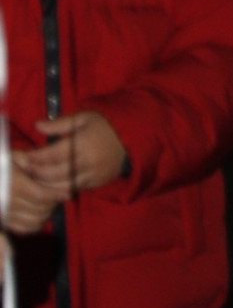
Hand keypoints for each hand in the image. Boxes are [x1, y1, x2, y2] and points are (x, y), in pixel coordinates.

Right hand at [2, 158, 57, 235]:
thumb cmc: (1, 165)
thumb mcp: (14, 157)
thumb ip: (29, 161)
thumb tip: (47, 168)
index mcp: (14, 184)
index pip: (41, 195)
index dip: (56, 195)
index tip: (67, 193)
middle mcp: (9, 201)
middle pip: (40, 209)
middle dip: (53, 204)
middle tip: (61, 197)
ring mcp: (6, 213)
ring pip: (34, 221)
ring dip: (46, 214)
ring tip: (52, 204)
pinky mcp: (3, 221)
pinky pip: (24, 228)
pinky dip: (36, 224)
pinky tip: (41, 214)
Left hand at [14, 112, 128, 208]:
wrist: (131, 137)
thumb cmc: (105, 124)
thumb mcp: (84, 117)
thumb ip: (59, 123)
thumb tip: (36, 125)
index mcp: (82, 142)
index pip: (51, 155)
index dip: (35, 157)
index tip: (25, 156)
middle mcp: (85, 162)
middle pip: (53, 173)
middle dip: (36, 173)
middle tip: (25, 170)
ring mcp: (90, 175)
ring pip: (60, 186)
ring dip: (45, 184)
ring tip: (35, 179)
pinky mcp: (94, 184)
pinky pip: (72, 189)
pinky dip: (59, 189)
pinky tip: (51, 185)